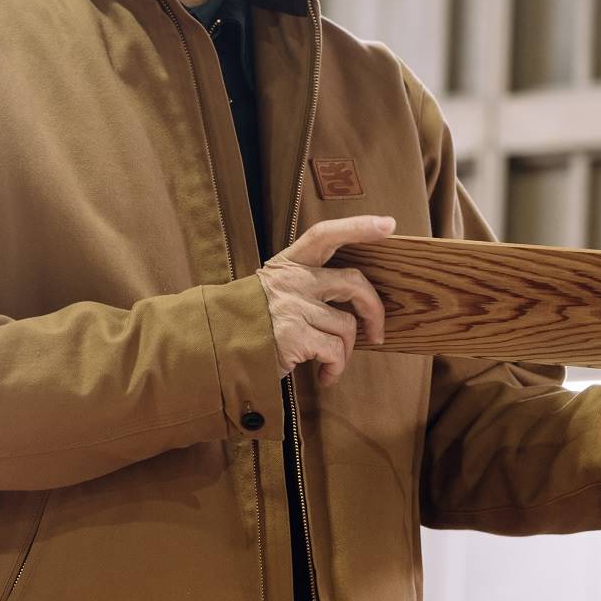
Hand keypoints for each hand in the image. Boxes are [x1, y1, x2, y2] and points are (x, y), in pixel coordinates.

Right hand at [256, 215, 393, 387]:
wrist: (213, 349)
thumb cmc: (249, 324)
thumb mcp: (271, 292)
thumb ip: (304, 288)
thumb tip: (352, 306)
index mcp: (286, 265)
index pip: (324, 235)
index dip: (357, 227)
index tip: (387, 225)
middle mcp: (291, 280)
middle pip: (353, 282)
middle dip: (374, 310)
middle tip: (377, 332)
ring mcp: (292, 307)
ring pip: (347, 326)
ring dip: (346, 351)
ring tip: (331, 362)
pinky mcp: (294, 335)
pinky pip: (335, 351)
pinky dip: (335, 368)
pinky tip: (324, 376)